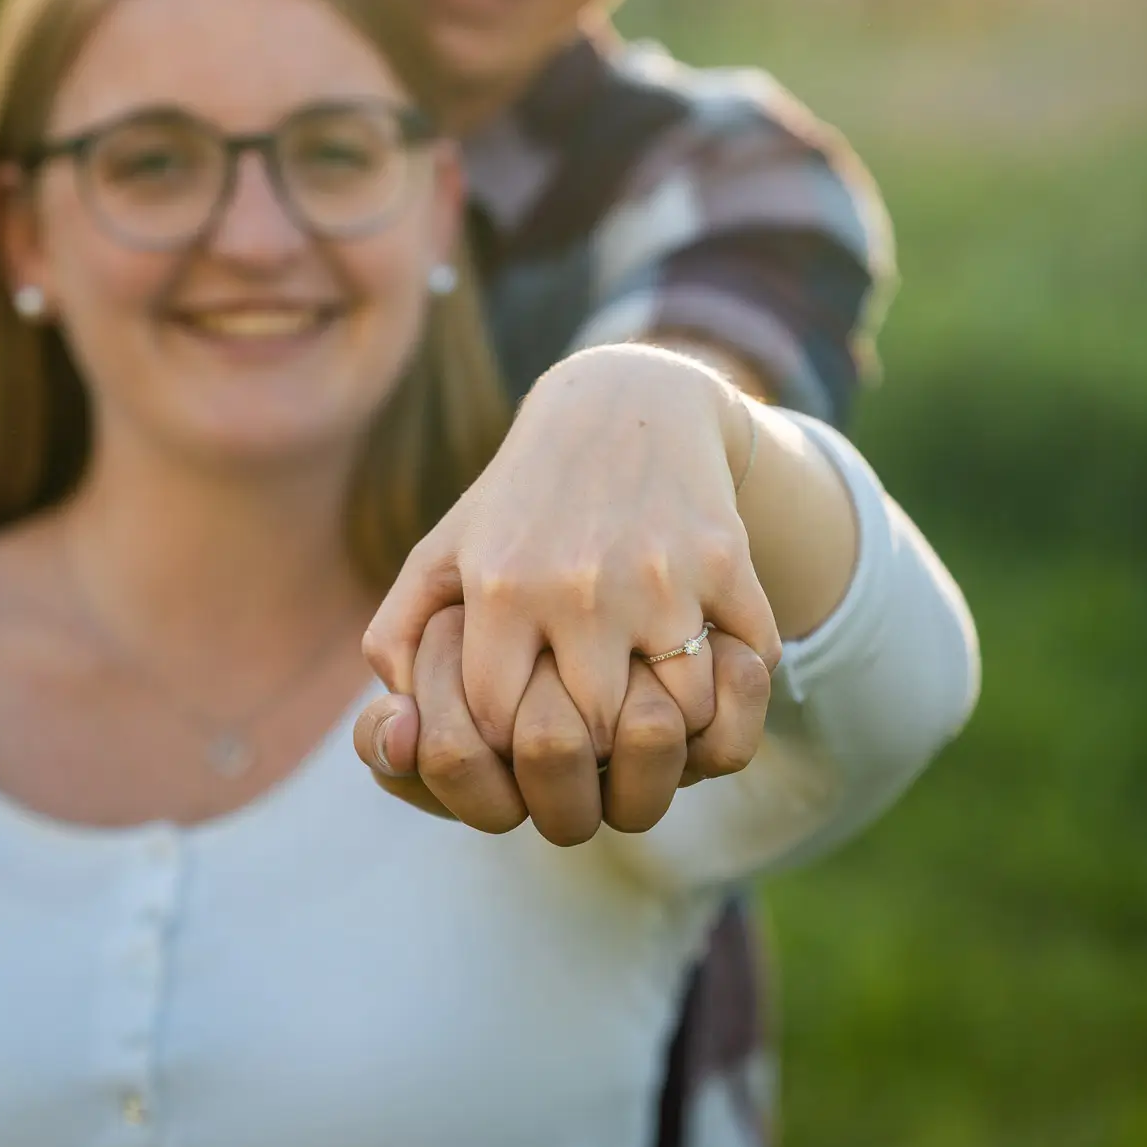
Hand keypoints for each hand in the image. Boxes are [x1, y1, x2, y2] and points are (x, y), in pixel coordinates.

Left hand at [364, 346, 778, 750]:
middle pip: (599, 737)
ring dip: (676, 716)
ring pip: (682, 714)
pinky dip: (738, 673)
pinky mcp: (725, 558)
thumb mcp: (444, 551)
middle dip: (600, 743)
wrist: (622, 403)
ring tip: (653, 691)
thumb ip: (397, 639)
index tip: (529, 722)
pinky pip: (749, 664)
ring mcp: (659, 574)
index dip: (515, 743)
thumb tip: (402, 734)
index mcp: (500, 586)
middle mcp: (577, 584)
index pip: (502, 731)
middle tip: (599, 719)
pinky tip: (705, 647)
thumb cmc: (522, 497)